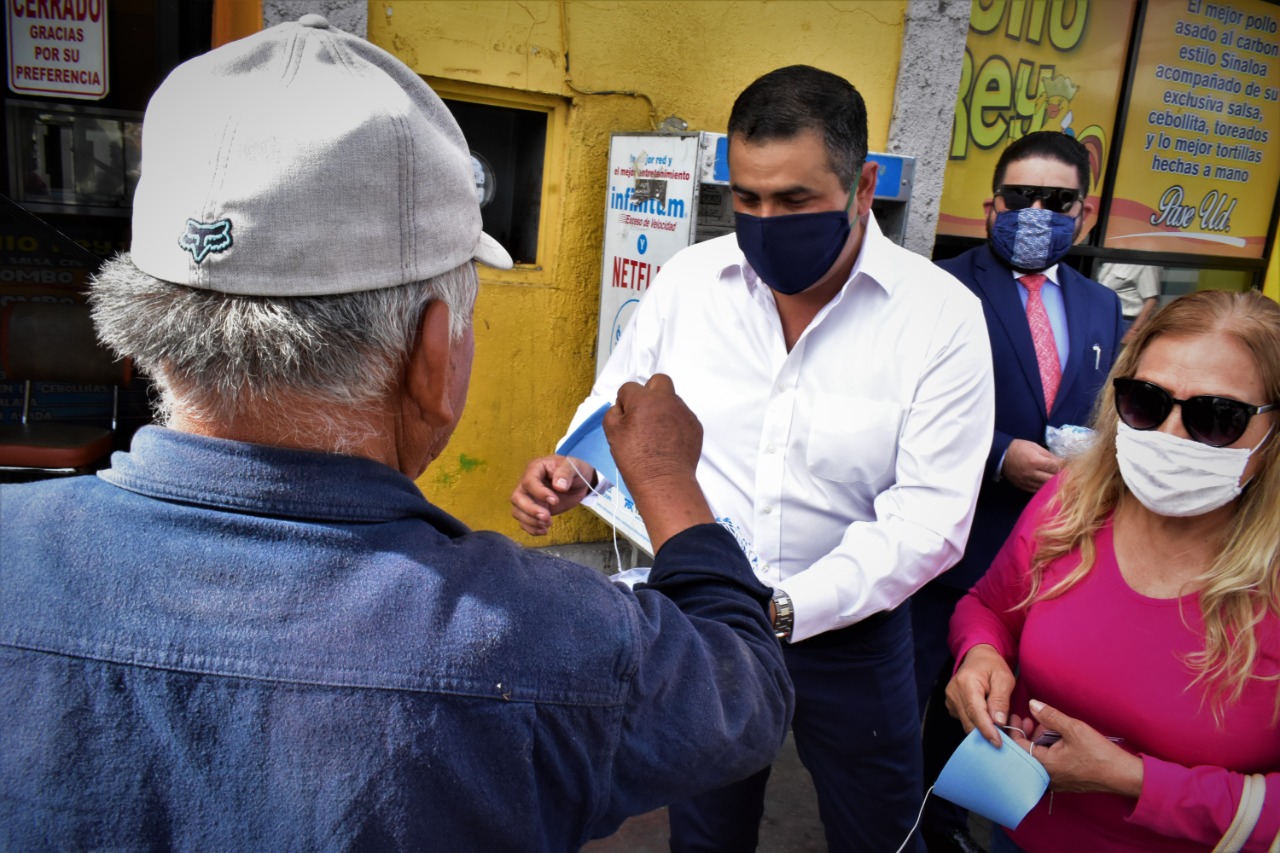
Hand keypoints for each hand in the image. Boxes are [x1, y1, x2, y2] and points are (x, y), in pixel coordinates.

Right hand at [510, 454, 595, 535]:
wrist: (578, 482)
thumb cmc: (574, 471)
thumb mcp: (574, 466)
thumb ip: (566, 473)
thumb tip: (559, 486)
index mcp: (535, 469)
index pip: (529, 482)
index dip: (539, 493)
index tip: (555, 501)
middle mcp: (527, 483)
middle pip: (517, 498)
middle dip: (531, 510)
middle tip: (547, 518)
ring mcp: (528, 497)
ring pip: (517, 511)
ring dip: (531, 521)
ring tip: (548, 524)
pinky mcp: (532, 509)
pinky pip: (523, 521)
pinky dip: (531, 528)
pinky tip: (544, 531)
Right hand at [606, 374, 712, 549]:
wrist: (664, 481)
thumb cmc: (636, 459)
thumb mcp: (611, 434)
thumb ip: (613, 412)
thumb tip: (621, 407)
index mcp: (644, 399)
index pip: (629, 388)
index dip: (624, 402)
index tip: (625, 418)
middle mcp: (667, 400)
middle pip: (658, 381)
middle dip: (649, 391)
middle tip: (644, 412)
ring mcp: (684, 412)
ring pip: (671, 400)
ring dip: (662, 410)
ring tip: (656, 433)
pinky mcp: (695, 425)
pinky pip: (682, 416)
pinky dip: (675, 424)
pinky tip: (668, 441)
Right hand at [945, 644, 1016, 747]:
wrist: (978, 657)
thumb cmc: (993, 666)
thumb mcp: (1004, 678)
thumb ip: (1000, 699)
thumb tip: (998, 721)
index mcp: (966, 683)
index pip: (975, 712)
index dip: (986, 729)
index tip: (998, 743)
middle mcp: (953, 692)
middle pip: (969, 721)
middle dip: (986, 734)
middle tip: (1005, 742)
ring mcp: (950, 700)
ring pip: (966, 724)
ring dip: (982, 731)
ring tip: (999, 731)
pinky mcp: (951, 706)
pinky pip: (965, 721)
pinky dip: (977, 725)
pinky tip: (988, 722)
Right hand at [1001, 439, 1062, 492]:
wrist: (1000, 456)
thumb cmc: (1019, 448)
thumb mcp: (1035, 447)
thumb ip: (1049, 455)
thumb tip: (1063, 461)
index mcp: (1035, 461)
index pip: (1055, 466)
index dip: (1064, 465)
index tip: (1070, 465)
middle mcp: (1031, 474)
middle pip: (1052, 479)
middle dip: (1061, 476)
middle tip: (1067, 473)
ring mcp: (1027, 482)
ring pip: (1046, 486)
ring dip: (1054, 483)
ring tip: (1060, 480)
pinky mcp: (1023, 487)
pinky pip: (1038, 490)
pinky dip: (1045, 487)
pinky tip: (1048, 484)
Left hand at [1009, 699, 1142, 797]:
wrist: (1123, 775)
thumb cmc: (1099, 753)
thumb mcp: (1073, 728)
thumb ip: (1050, 716)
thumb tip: (1032, 704)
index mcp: (1045, 765)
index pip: (1019, 748)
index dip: (1015, 730)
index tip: (1016, 716)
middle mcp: (1047, 777)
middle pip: (1027, 753)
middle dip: (1026, 734)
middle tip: (1029, 719)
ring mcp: (1056, 782)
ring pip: (1038, 759)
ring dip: (1038, 741)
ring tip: (1044, 726)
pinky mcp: (1065, 782)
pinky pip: (1049, 765)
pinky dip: (1048, 750)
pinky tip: (1055, 739)